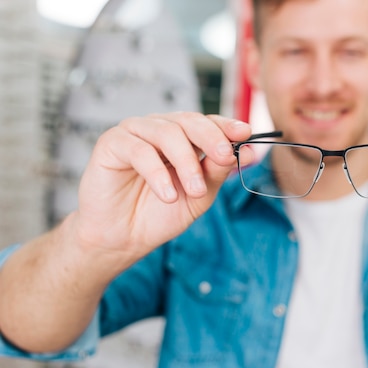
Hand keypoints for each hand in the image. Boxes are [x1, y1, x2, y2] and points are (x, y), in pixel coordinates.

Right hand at [73, 112, 252, 260]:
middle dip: (211, 138)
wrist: (123, 238)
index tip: (245, 132)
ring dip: (186, 162)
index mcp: (183, 138)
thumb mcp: (199, 196)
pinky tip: (168, 195)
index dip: (226, 125)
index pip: (207, 123)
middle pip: (189, 121)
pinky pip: (138, 149)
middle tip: (224, 157)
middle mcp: (159, 129)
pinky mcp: (112, 143)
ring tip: (194, 190)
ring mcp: (135, 133)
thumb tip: (247, 152)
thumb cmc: (159, 214)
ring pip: (167, 133)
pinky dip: (157, 173)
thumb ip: (217, 172)